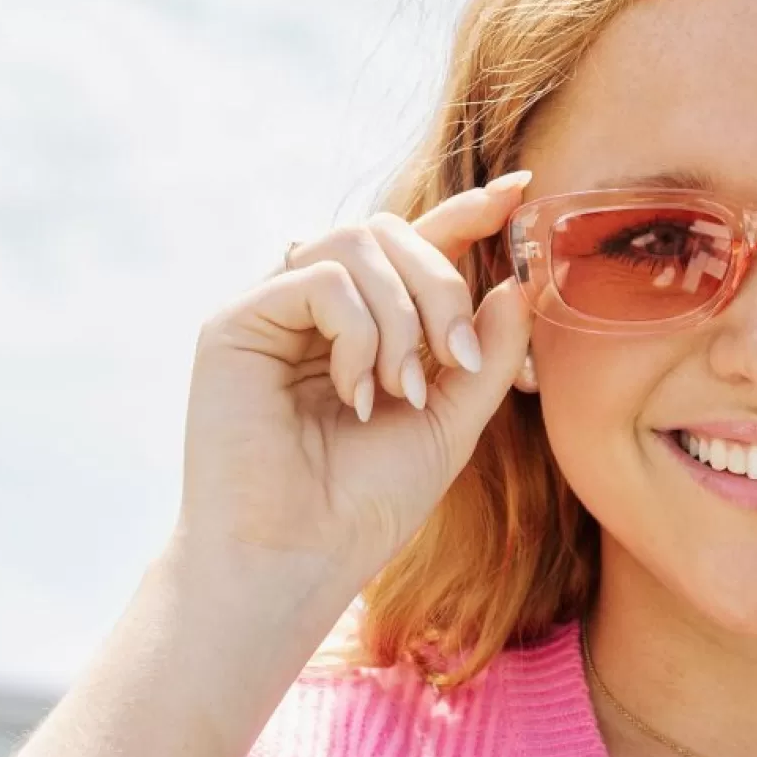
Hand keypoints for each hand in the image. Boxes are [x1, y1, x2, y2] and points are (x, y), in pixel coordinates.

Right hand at [171, 173, 536, 608]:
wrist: (297, 564)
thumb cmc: (364, 510)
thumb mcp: (450, 425)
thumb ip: (486, 355)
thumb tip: (519, 282)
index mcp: (363, 327)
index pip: (414, 247)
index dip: (466, 215)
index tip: (521, 193)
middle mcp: (313, 309)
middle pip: (390, 232)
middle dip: (442, 287)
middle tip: (456, 360)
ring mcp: (272, 311)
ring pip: (357, 244)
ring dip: (401, 317)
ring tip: (400, 393)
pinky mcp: (235, 323)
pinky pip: (320, 278)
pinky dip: (357, 331)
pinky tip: (354, 395)